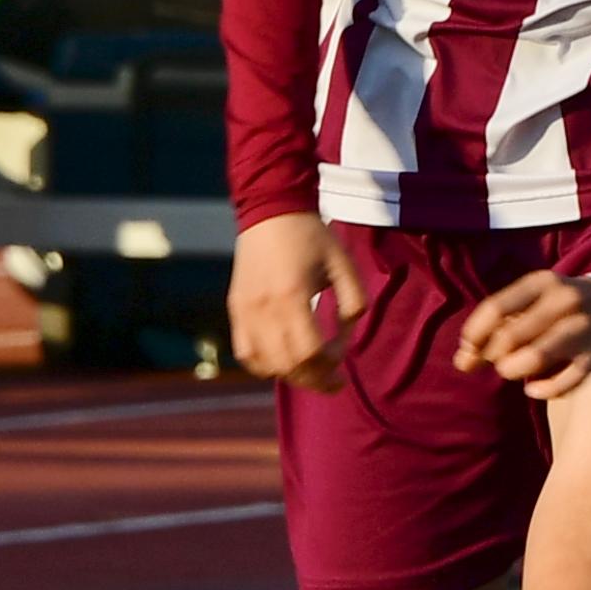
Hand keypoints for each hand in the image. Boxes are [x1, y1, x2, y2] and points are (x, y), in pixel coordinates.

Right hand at [226, 212, 364, 386]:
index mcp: (292, 296)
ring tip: (310, 371)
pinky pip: (245, 354)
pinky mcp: (235, 309)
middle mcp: (264, 309)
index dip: (331, 362)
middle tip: (334, 379)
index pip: (310, 353)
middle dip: (315, 379)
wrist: (271, 210)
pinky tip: (283, 361)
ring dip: (291, 375)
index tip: (344, 351)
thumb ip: (355, 300)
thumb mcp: (344, 263)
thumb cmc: (312, 236)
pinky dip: (265, 365)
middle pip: (288, 366)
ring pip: (266, 365)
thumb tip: (348, 330)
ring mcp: (245, 311)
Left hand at [455, 267, 590, 397]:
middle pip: (510, 336)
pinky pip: (562, 384)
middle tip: (497, 361)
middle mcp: (564, 301)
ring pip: (534, 358)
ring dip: (513, 370)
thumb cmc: (558, 307)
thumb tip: (462, 362)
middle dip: (493, 356)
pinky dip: (540, 390)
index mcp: (542, 283)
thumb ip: (495, 327)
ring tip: (514, 370)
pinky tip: (534, 388)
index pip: (495, 308)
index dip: (474, 334)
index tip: (468, 350)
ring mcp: (583, 329)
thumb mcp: (531, 303)